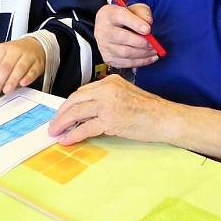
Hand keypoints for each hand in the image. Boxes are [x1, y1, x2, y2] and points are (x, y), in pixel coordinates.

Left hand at [0, 37, 45, 98]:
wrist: (34, 45)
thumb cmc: (14, 53)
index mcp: (2, 49)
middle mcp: (14, 51)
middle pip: (5, 67)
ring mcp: (27, 56)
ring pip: (19, 68)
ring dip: (12, 80)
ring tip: (6, 90)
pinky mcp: (37, 63)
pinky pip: (33, 70)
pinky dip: (28, 77)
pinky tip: (22, 83)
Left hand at [48, 75, 169, 144]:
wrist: (166, 118)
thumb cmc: (150, 109)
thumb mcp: (126, 95)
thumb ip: (107, 99)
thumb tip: (87, 112)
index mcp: (111, 81)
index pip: (82, 91)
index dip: (70, 104)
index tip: (62, 113)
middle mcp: (107, 89)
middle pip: (75, 99)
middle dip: (62, 113)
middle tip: (54, 124)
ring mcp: (108, 104)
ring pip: (77, 112)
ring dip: (63, 123)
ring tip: (56, 132)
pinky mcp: (111, 120)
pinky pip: (86, 128)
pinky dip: (74, 134)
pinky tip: (67, 140)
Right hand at [94, 3, 158, 67]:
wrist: (109, 27)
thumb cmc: (124, 18)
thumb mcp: (134, 9)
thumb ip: (143, 13)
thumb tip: (148, 23)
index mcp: (110, 14)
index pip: (122, 17)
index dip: (136, 24)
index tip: (148, 29)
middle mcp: (103, 30)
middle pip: (122, 38)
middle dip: (141, 42)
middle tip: (154, 44)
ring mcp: (104, 45)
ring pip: (125, 53)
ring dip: (143, 54)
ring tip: (154, 51)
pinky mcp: (108, 58)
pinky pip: (125, 63)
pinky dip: (140, 62)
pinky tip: (150, 58)